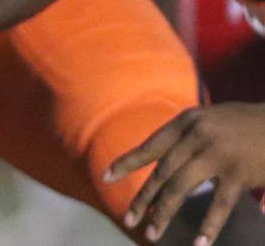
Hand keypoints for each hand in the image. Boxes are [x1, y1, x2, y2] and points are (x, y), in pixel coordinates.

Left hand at [106, 103, 264, 245]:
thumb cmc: (245, 124)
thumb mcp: (210, 120)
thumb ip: (187, 138)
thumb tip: (163, 167)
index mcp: (187, 121)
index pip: (150, 146)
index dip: (128, 162)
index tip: (107, 176)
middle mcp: (197, 135)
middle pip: (162, 172)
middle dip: (143, 198)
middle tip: (129, 220)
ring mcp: (217, 154)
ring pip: (181, 188)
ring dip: (164, 213)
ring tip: (152, 233)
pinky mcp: (239, 173)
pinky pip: (220, 204)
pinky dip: (209, 225)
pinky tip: (199, 242)